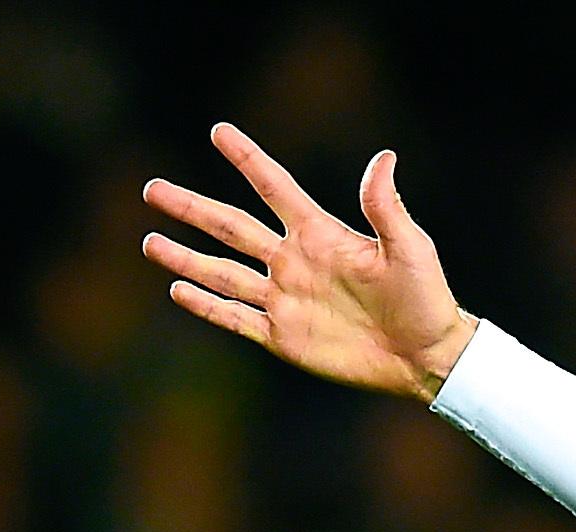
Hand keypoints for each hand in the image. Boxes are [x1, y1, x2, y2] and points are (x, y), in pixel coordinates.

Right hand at [143, 125, 477, 401]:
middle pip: (231, 226)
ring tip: (149, 241)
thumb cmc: (426, 298)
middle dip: (191, 208)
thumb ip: (386, 206)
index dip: (248, 159)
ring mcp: (285, 299)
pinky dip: (206, 305)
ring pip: (222, 272)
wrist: (426, 356)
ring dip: (185, 257)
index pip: (274, 188)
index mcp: (320, 234)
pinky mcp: (284, 336)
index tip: (219, 131)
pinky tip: (177, 290)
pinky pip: (236, 317)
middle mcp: (294, 261)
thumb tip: (383, 157)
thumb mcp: (409, 247)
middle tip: (152, 188)